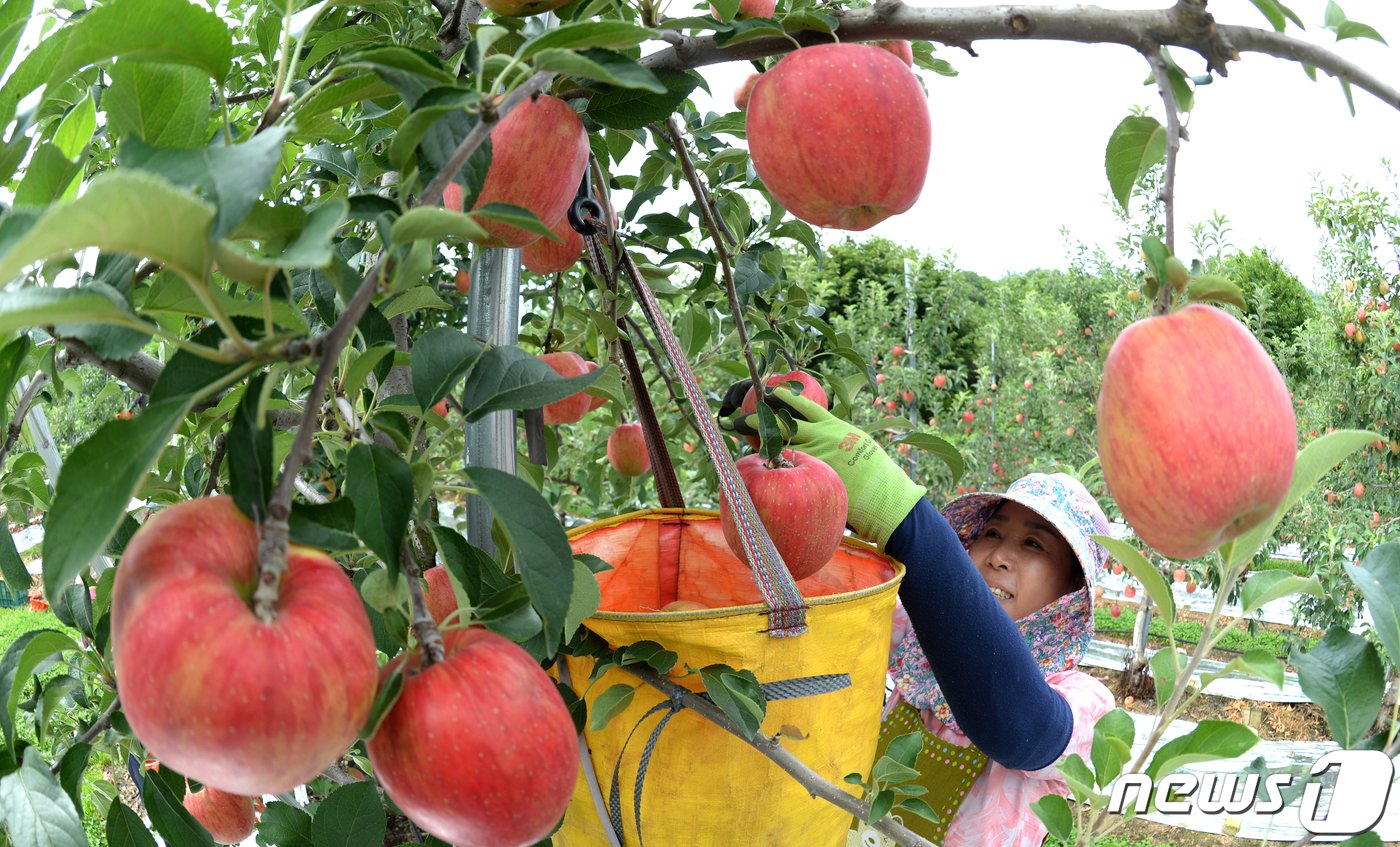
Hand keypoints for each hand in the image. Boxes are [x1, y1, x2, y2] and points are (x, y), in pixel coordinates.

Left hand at [720, 385, 925, 547]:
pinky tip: (759, 470)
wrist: (884, 497)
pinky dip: (773, 469)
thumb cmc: (874, 471)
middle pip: (782, 425)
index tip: (768, 392)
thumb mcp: (855, 442)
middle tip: (740, 418)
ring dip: (761, 446)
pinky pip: (786, 472)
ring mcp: (814, 460)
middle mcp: (820, 438)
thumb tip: (816, 431)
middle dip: (758, 420)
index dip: (782, 397)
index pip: (801, 405)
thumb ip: (833, 435)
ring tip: (743, 445)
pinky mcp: (812, 479)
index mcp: (832, 425)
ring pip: (780, 449)